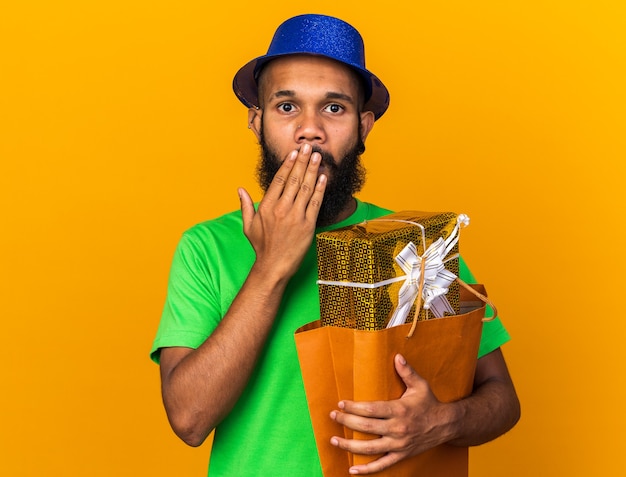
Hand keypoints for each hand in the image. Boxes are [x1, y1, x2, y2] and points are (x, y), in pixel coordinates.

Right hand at [239, 144, 326, 281]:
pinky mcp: (307, 225)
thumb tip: (240, 189)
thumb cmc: (261, 247)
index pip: (278, 180)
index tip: (294, 153)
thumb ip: (246, 205)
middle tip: (309, 147)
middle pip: (293, 179)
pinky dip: (319, 188)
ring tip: (318, 156)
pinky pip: (315, 202)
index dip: (287, 164)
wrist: (273, 267)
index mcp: (267, 207)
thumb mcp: (248, 226)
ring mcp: (295, 216)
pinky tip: (323, 177)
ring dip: (312, 170)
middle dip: (302, 161)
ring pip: (305, 188)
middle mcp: (281, 209)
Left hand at [329, 354, 455, 474]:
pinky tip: (352, 470)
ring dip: (350, 445)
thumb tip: (397, 356)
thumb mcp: (420, 385)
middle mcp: (398, 428)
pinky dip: (367, 469)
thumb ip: (407, 372)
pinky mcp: (401, 455)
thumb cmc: (430, 403)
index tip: (341, 403)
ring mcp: (399, 444)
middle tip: (333, 415)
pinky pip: (382, 464)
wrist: (446, 425)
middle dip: (347, 421)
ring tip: (334, 440)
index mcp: (400, 410)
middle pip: (367, 427)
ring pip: (370, 448)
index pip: (371, 409)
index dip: (354, 407)